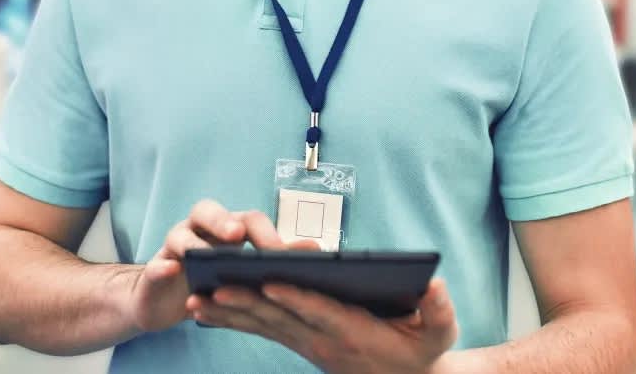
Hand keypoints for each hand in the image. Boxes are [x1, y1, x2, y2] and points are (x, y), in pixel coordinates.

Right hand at [125, 199, 305, 333]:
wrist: (164, 301)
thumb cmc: (211, 281)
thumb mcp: (242, 273)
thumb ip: (273, 259)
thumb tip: (316, 250)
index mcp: (225, 229)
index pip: (247, 219)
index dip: (266, 233)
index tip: (284, 254)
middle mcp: (199, 230)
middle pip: (208, 212)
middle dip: (224, 221)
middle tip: (238, 235)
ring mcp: (173, 248)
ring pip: (180, 235)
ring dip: (193, 243)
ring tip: (204, 254)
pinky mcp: (155, 271)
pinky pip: (156, 265)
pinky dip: (163, 267)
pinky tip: (171, 271)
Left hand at [187, 277, 458, 373]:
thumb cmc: (421, 352)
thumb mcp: (441, 333)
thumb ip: (439, 310)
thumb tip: (433, 283)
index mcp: (354, 331)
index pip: (320, 312)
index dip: (295, 298)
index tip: (270, 283)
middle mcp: (324, 339)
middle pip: (280, 318)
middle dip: (245, 303)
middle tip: (212, 289)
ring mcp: (308, 343)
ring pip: (264, 325)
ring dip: (229, 314)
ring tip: (195, 301)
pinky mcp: (300, 343)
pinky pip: (262, 330)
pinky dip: (233, 320)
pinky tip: (205, 312)